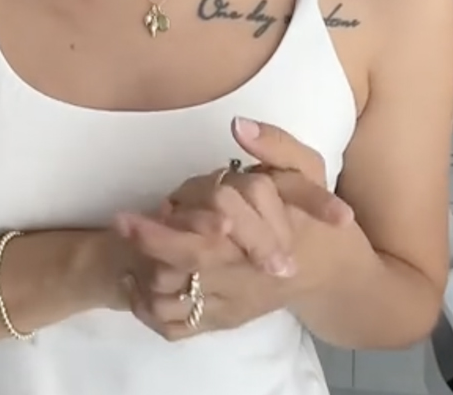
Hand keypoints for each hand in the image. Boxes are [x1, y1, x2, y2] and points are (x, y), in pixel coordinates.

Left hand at [111, 117, 354, 338]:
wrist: (331, 273)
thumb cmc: (317, 219)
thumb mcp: (308, 172)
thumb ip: (277, 146)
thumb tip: (238, 125)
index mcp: (261, 245)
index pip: (200, 243)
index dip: (157, 233)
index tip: (125, 216)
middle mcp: (243, 281)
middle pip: (179, 273)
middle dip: (144, 251)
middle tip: (120, 226)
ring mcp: (232, 306)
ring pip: (172, 303)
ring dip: (144, 281)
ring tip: (129, 254)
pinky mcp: (225, 322)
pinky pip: (177, 326)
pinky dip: (153, 310)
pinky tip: (143, 283)